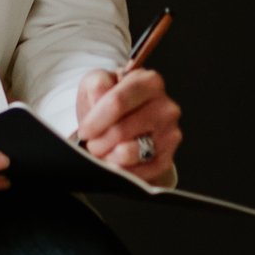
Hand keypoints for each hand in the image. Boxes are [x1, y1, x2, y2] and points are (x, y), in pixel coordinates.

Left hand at [75, 67, 181, 182]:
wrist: (122, 127)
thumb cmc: (109, 103)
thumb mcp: (97, 83)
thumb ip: (97, 84)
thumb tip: (100, 98)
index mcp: (150, 81)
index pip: (117, 102)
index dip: (96, 120)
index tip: (84, 131)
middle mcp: (166, 107)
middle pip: (121, 131)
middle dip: (98, 141)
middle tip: (91, 144)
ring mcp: (169, 134)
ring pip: (129, 153)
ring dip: (108, 156)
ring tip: (102, 151)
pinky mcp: (167, 159)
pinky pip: (138, 172)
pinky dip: (120, 170)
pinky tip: (114, 161)